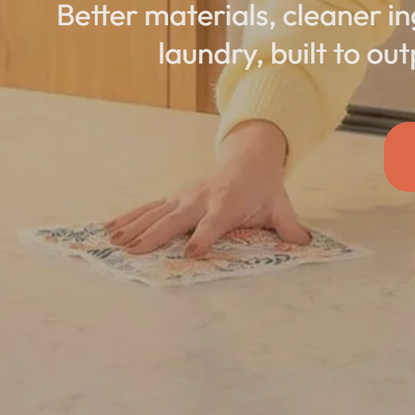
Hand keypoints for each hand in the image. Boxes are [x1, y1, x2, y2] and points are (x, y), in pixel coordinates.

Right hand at [103, 120, 311, 258]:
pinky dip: (129, 217)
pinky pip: (148, 207)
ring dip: (134, 227)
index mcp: (227, 204)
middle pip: (176, 219)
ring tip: (114, 242)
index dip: (203, 237)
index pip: (213, 224)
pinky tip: (110, 228)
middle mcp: (201, 199)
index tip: (191, 253)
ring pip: (155, 212)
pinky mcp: (174, 196)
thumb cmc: (263, 189)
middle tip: (135, 252)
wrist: (248, 160)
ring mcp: (184, 196)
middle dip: (156, 235)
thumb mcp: (279, 206)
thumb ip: (289, 226)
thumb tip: (305, 242)